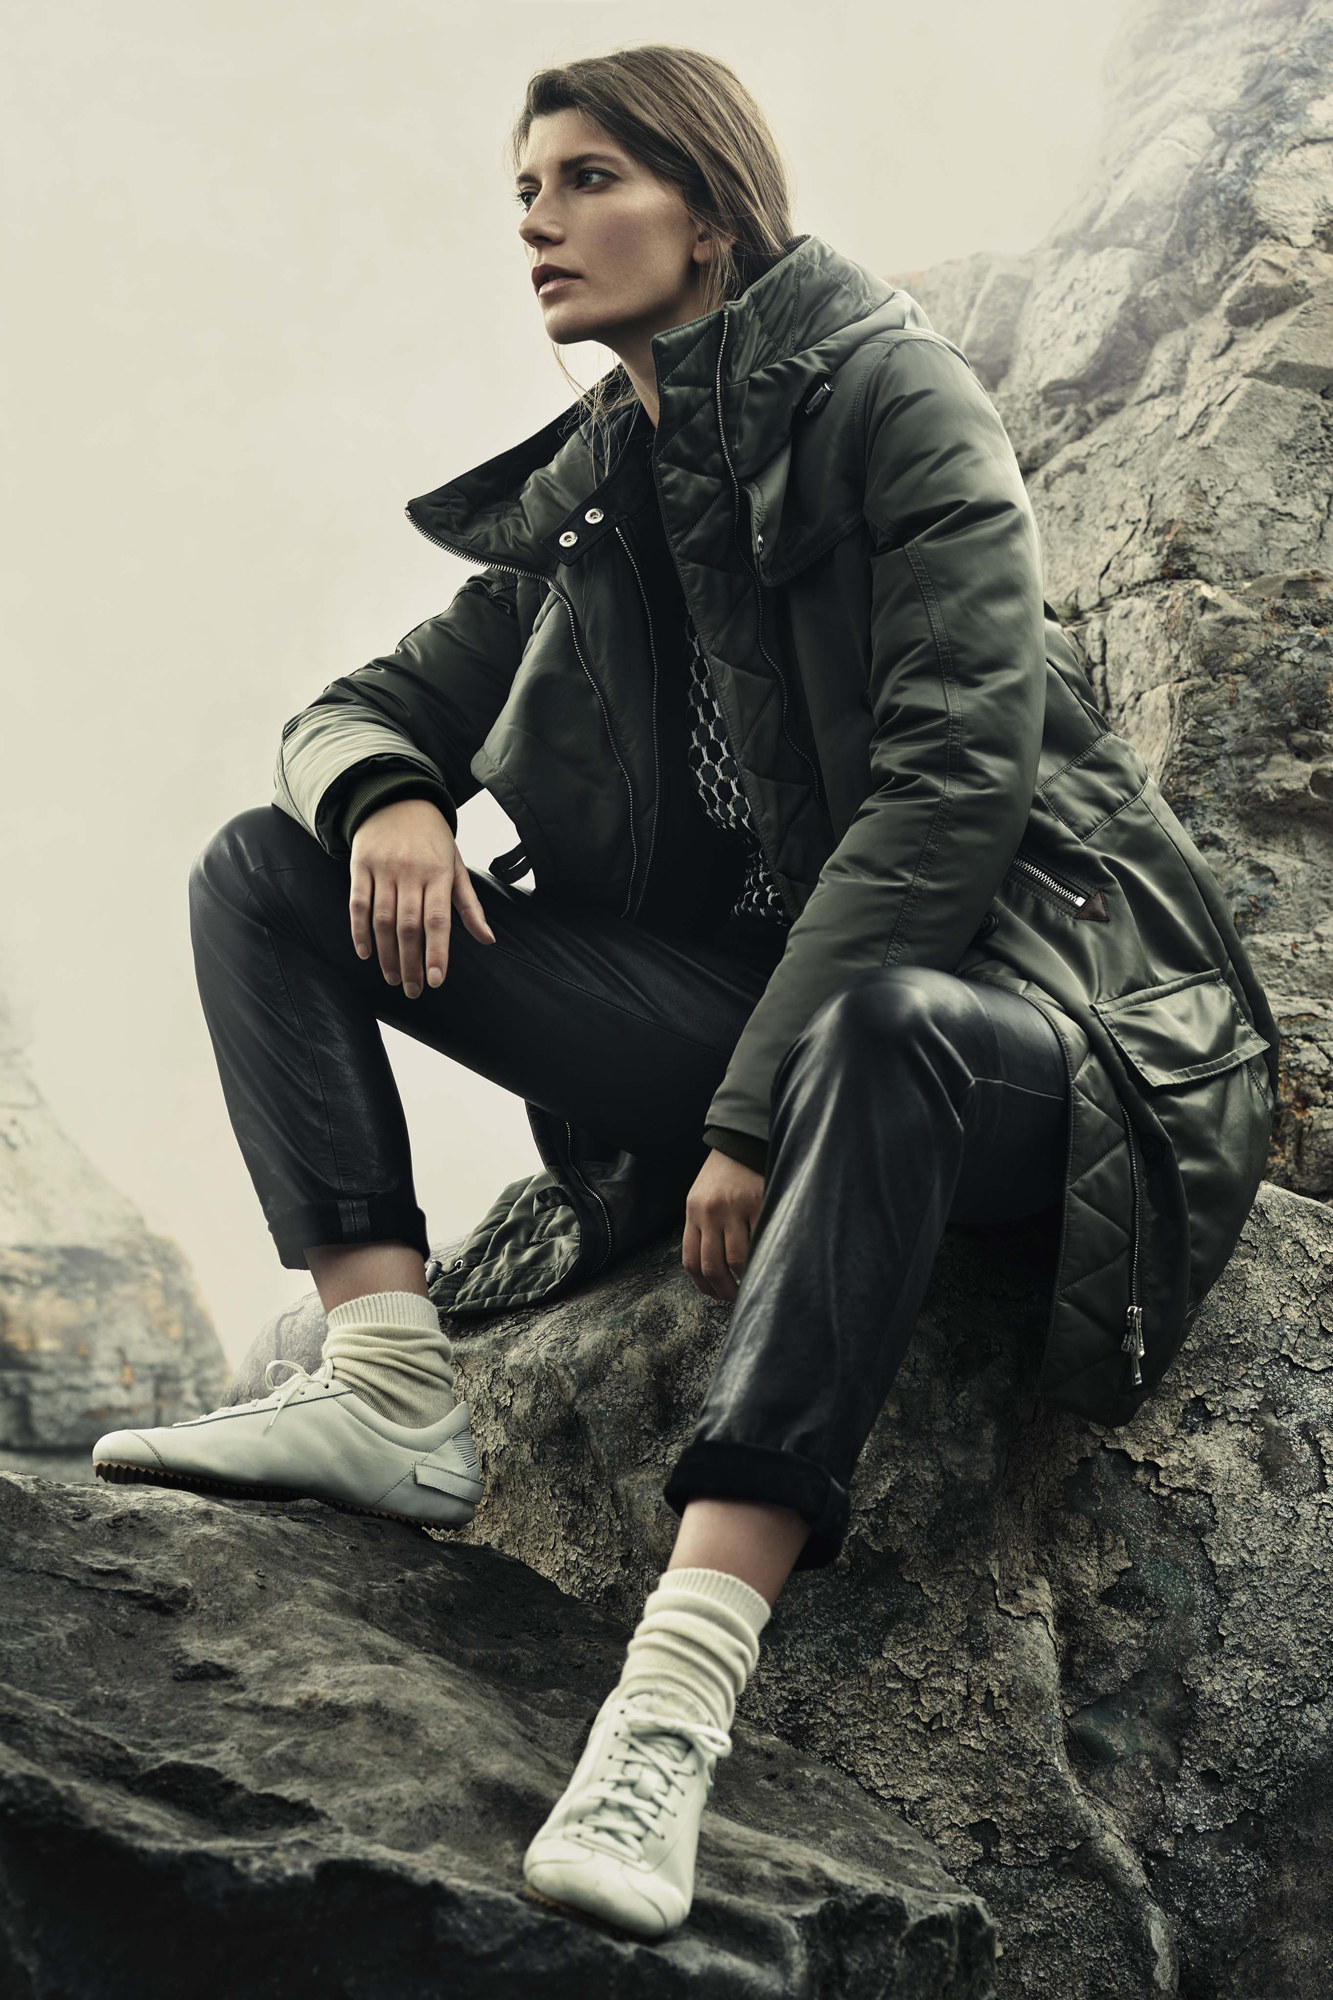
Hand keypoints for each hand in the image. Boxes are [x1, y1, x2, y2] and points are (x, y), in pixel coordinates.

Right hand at [348, 797, 495, 996]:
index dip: (437, 952)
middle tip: (412, 990)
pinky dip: (359, 931)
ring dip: (386, 953)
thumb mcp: (456, 866)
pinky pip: (357, 904)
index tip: (435, 981)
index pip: (438, 920)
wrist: (397, 798)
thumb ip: (470, 905)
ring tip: (393, 978)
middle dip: (411, 962)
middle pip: (409, 926)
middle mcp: (411, 872)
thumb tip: (488, 940)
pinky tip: (365, 953)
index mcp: (439, 873)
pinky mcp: (360, 866)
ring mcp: (383, 869)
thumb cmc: (433, 839)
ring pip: (382, 919)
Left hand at [682, 1148, 765, 1301]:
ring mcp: (734, 1208)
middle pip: (713, 1266)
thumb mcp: (701, 1199)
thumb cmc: (722, 1176)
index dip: (704, 1286)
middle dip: (725, 1290)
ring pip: (736, 1259)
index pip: (691, 1261)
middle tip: (737, 1300)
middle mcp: (710, 1212)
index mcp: (693, 1213)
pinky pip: (759, 1239)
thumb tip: (714, 1271)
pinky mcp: (758, 1202)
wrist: (739, 1141)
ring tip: (753, 1286)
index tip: (716, 1295)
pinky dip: (763, 1257)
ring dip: (745, 1280)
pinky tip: (767, 1265)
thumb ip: (704, 1229)